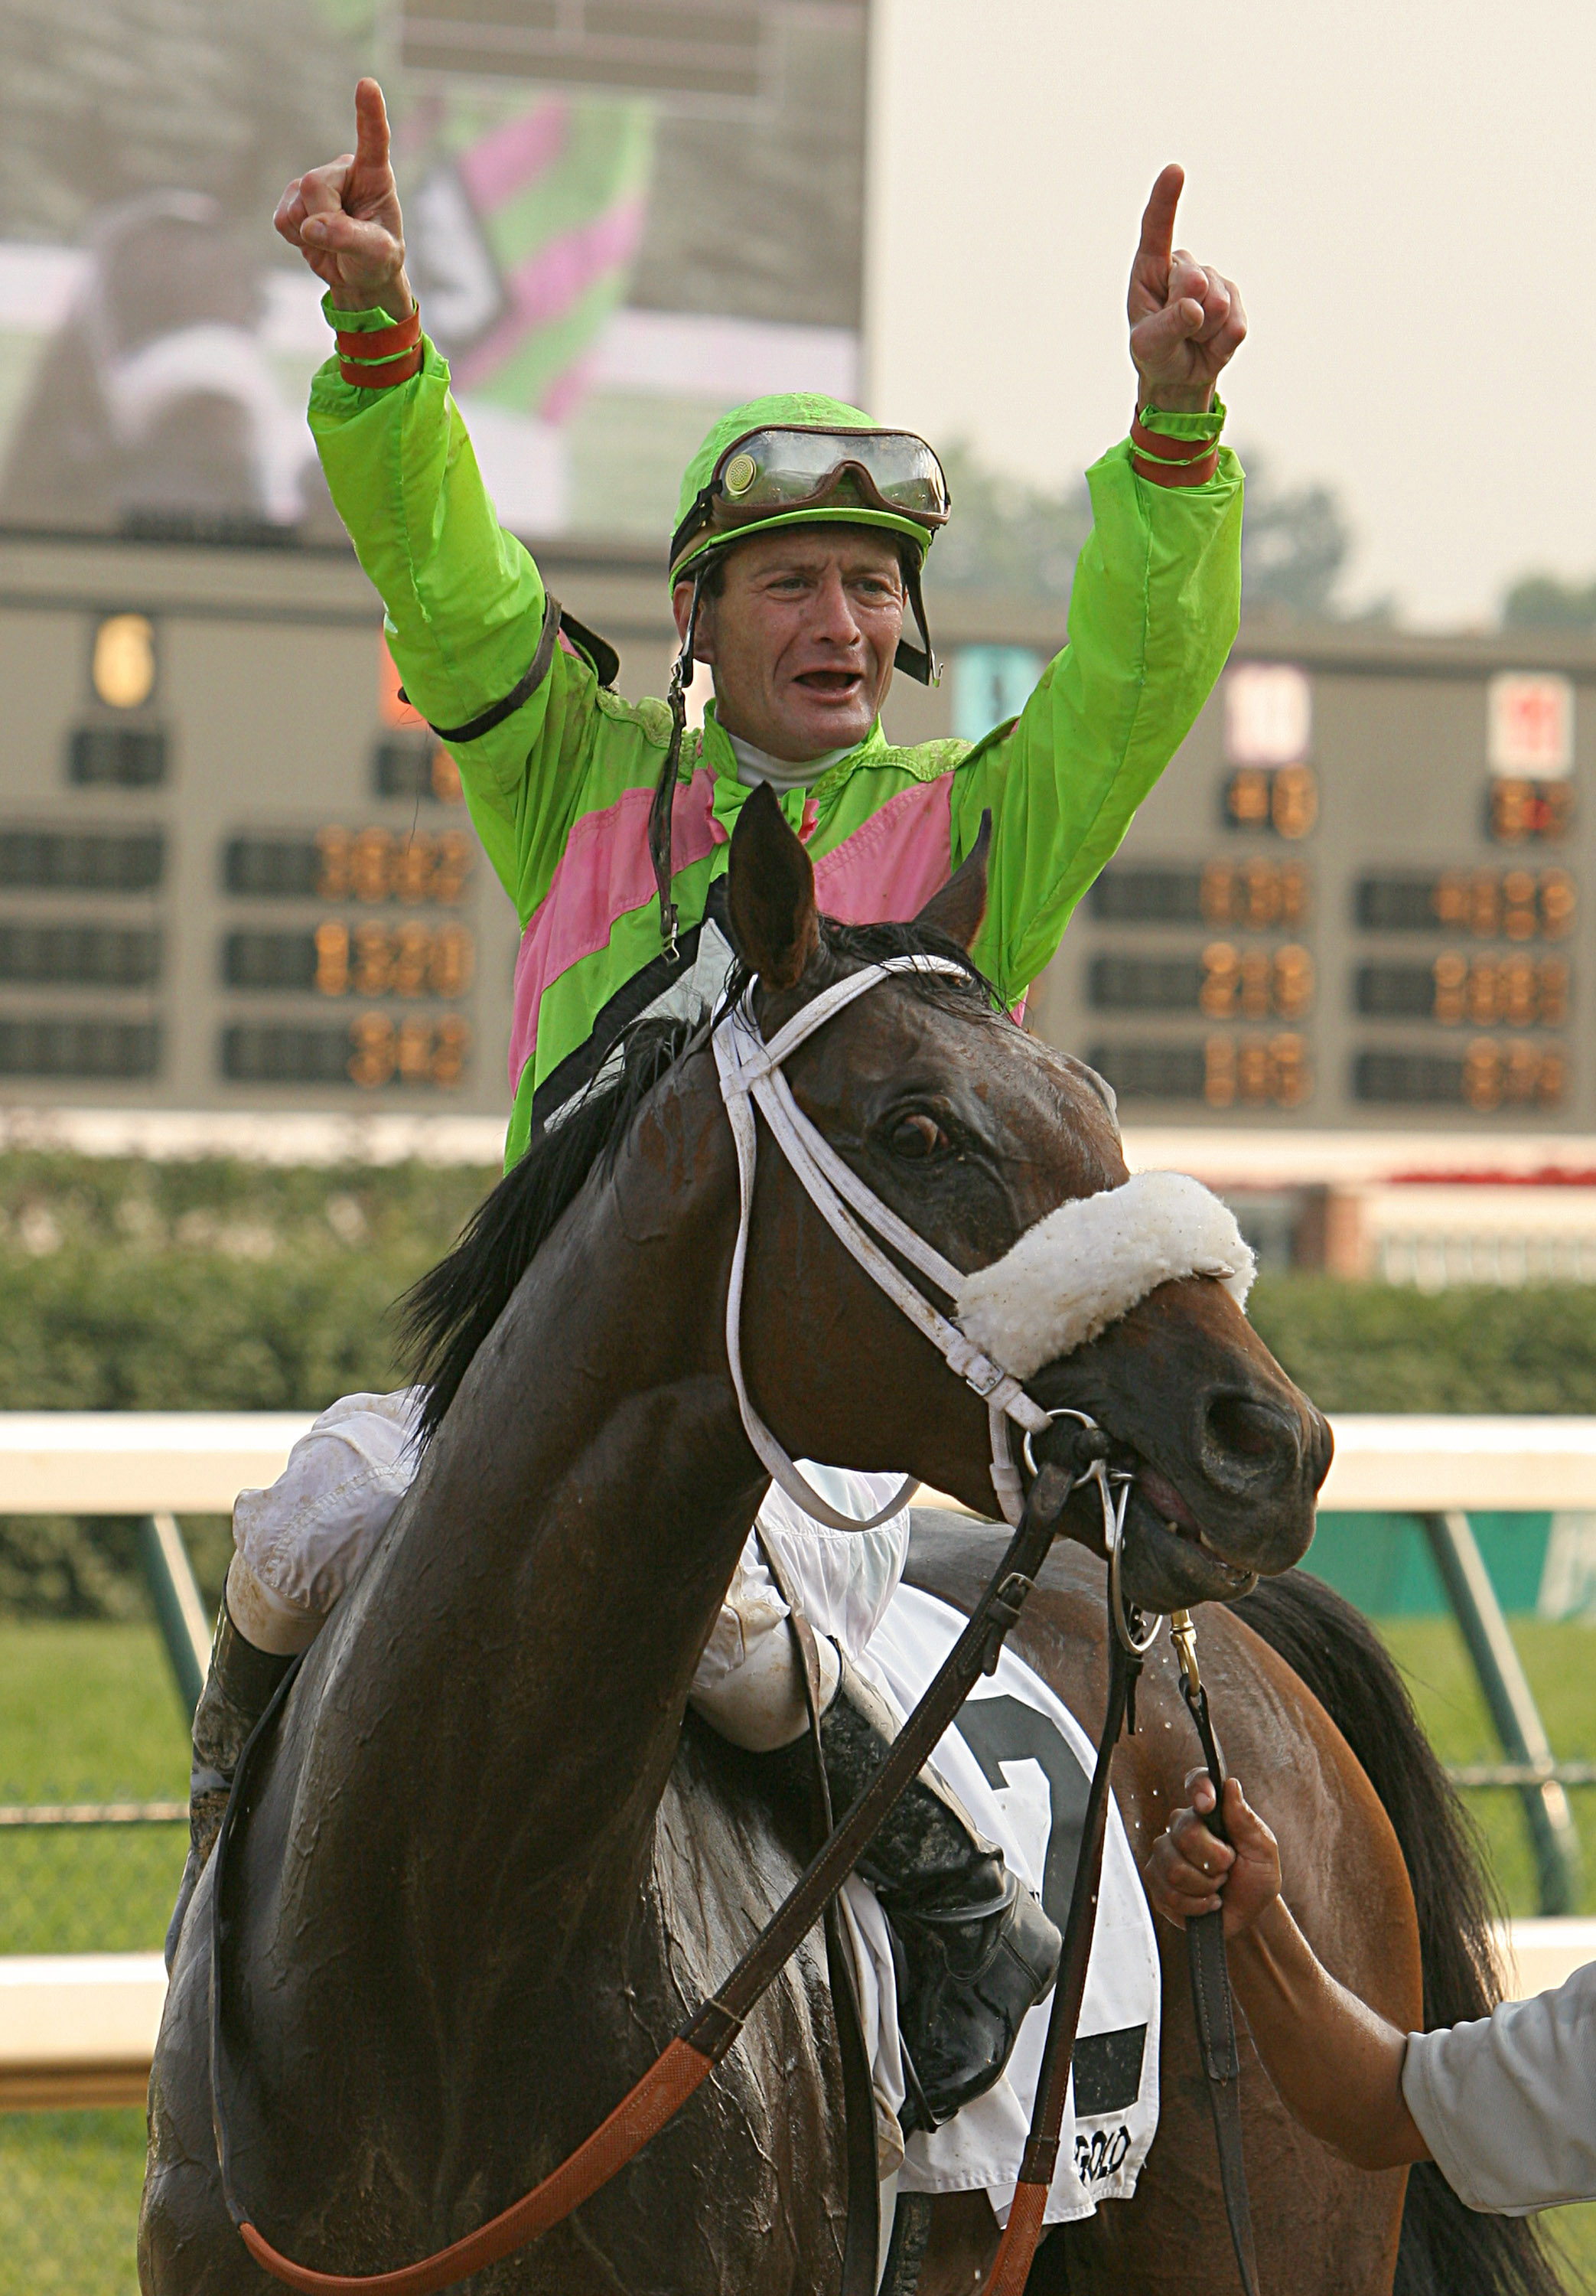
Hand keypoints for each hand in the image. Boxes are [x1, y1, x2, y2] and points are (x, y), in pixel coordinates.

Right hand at [274, 78, 411, 318]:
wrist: (358, 278)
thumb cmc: (377, 261)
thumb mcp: (378, 256)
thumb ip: (350, 238)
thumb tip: (311, 225)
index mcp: (375, 175)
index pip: (373, 140)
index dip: (369, 113)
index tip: (367, 85)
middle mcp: (343, 171)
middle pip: (314, 185)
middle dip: (325, 221)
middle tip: (345, 242)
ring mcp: (315, 182)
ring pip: (297, 205)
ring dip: (311, 235)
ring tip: (333, 241)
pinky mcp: (294, 199)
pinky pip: (282, 220)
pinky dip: (296, 238)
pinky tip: (314, 239)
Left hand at [1127, 165, 1245, 413]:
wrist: (1180, 375)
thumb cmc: (1155, 353)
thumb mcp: (1148, 347)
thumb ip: (1166, 327)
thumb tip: (1195, 308)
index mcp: (1151, 268)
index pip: (1156, 230)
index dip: (1166, 200)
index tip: (1174, 171)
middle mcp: (1183, 266)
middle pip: (1194, 282)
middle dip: (1186, 317)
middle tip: (1176, 332)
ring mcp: (1213, 281)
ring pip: (1217, 305)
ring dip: (1203, 333)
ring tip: (1191, 337)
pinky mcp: (1236, 301)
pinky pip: (1235, 325)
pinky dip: (1221, 345)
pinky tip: (1210, 343)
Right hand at [1142, 1770, 1279, 1937]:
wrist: (1249, 1916)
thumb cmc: (1256, 1878)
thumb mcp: (1263, 1850)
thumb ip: (1246, 1820)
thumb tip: (1231, 1785)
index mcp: (1208, 1812)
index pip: (1196, 1782)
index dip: (1198, 1788)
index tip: (1208, 1804)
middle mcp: (1180, 1827)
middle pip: (1185, 1834)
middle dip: (1214, 1860)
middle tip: (1228, 1869)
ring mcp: (1164, 1854)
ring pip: (1174, 1869)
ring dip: (1205, 1886)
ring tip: (1217, 1888)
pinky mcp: (1156, 1883)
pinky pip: (1168, 1894)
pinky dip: (1195, 1905)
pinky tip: (1207, 1903)